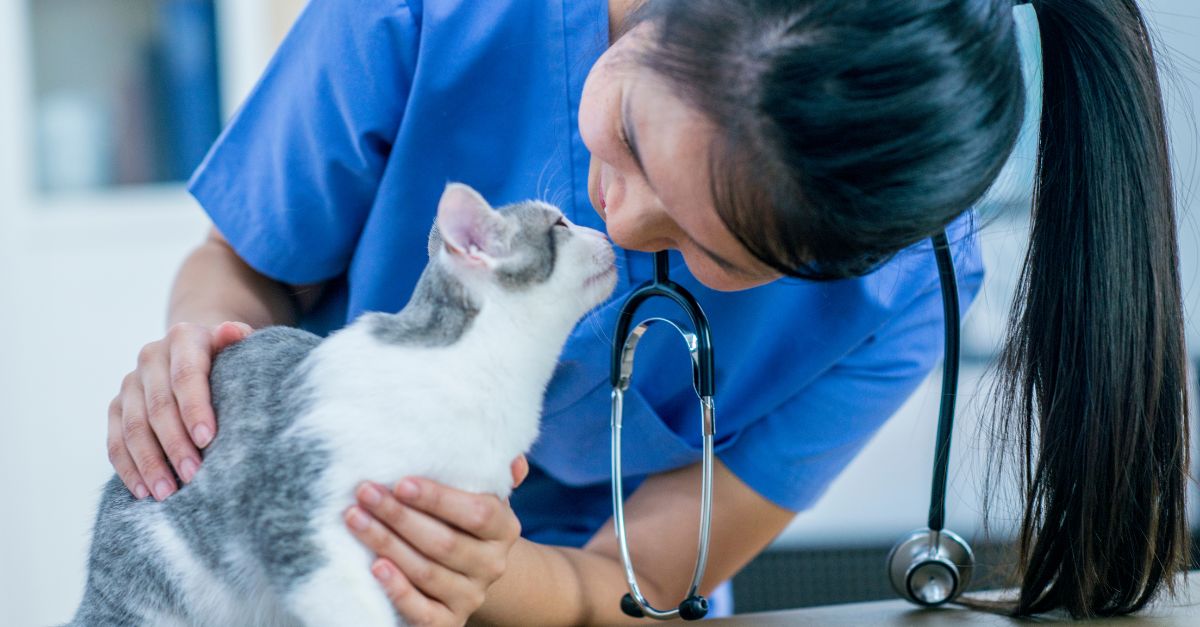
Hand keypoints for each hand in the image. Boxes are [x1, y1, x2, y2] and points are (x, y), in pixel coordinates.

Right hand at [107, 321, 252, 500]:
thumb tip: (234, 332)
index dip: (195, 408)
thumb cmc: (227, 358)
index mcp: (183, 339)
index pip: (186, 376)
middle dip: (175, 444)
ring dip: (149, 463)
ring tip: (167, 492)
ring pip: (132, 428)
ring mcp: (130, 383)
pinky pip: (115, 441)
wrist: (196, 351)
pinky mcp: (116, 406)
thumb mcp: (238, 346)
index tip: (208, 439)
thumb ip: (238, 341)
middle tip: (193, 475)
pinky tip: (144, 490)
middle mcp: (150, 358)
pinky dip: (129, 468)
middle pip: (158, 407)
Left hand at [346, 456, 529, 625]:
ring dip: (387, 544)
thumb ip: (492, 473)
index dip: (438, 499)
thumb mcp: (479, 495)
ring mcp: (470, 596)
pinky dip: (398, 590)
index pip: (477, 513)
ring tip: (356, 519)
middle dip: (399, 516)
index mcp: (504, 529)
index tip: (401, 483)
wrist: (467, 572)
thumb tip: (515, 462)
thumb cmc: (462, 522)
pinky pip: (422, 611)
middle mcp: (492, 565)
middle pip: (444, 543)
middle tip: (366, 493)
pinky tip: (376, 567)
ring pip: (426, 572)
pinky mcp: (448, 621)